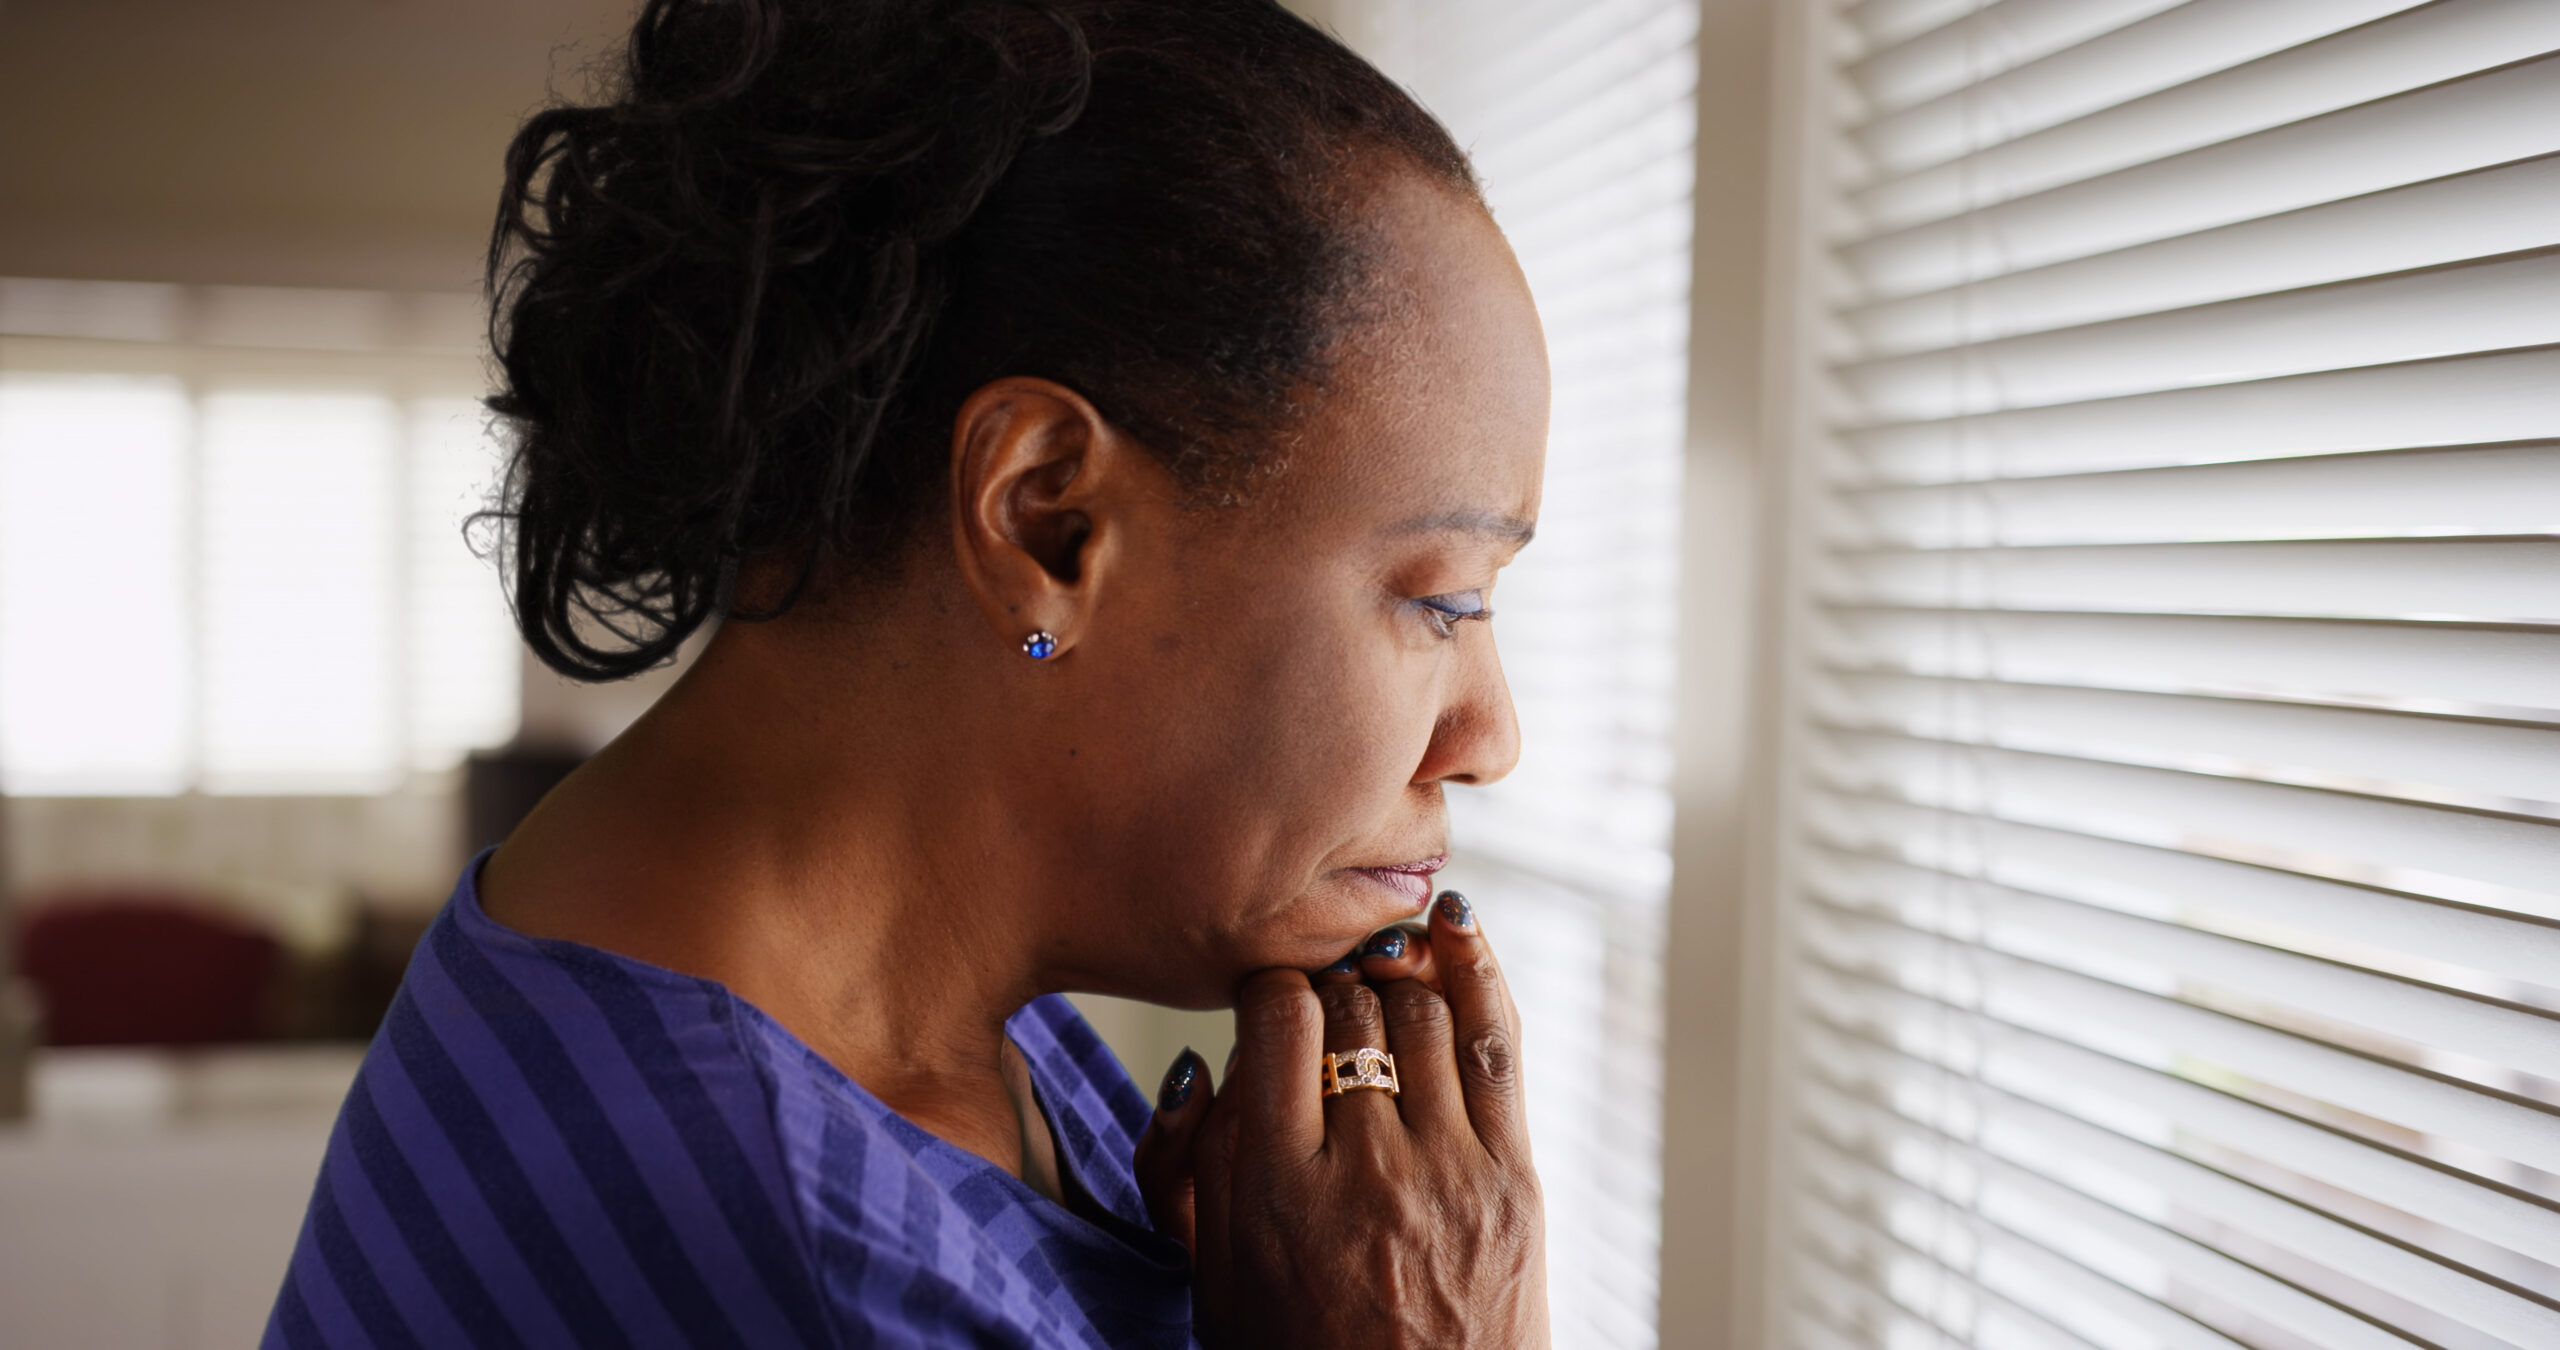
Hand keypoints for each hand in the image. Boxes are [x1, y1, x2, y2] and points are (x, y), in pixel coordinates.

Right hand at [1135, 892, 1548, 1347]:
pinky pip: (1496, 1041)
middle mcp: (1367, 1172)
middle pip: (1349, 1007)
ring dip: (1392, 976)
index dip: (1269, 987)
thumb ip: (1183, 1169)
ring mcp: (1450, 1172)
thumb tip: (1196, 1064)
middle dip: (1331, 983)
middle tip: (1324, 997)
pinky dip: (1475, 970)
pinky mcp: (1513, 1177)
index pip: (1274, 1019)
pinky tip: (1452, 927)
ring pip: (1419, 1011)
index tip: (1269, 1001)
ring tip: (1375, 975)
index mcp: (1279, 1192)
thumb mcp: (1211, 1278)